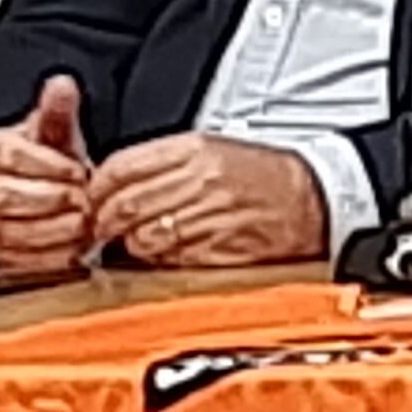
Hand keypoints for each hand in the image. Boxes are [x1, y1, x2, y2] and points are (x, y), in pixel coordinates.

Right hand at [0, 74, 95, 271]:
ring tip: (82, 219)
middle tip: (81, 196)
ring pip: (11, 231)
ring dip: (55, 227)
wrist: (53, 196)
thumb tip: (61, 85)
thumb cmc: (51, 163)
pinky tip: (75, 244)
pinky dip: (53, 255)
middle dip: (50, 198)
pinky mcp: (1, 254)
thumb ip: (58, 111)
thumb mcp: (58, 134)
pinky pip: (21, 261)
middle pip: (2, 196)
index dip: (46, 164)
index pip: (7, 155)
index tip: (76, 168)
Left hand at [86, 134, 331, 268]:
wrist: (317, 199)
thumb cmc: (264, 177)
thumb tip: (113, 183)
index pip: (121, 167)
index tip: (94, 201)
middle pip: (125, 204)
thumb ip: (163, 163)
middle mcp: (201, 180)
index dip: (97, 189)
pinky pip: (172, 259)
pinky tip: (162, 256)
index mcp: (194, 150)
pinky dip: (158, 261)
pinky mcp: (221, 249)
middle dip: (104, 222)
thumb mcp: (213, 150)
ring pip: (143, 236)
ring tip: (133, 245)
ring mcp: (211, 216)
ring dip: (129, 246)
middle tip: (102, 230)